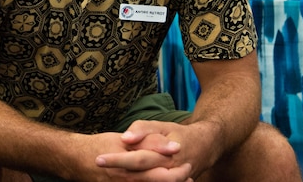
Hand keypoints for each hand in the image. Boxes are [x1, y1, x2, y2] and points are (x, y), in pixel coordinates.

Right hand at [58, 130, 187, 181]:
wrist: (76, 159)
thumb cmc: (100, 146)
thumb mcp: (122, 140)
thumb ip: (147, 142)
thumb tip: (171, 145)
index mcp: (130, 165)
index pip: (160, 169)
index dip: (177, 168)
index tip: (186, 160)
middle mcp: (128, 180)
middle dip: (177, 178)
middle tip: (188, 170)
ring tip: (184, 179)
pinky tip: (162, 181)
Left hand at [98, 120, 217, 179]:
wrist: (206, 146)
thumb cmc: (179, 134)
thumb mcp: (162, 126)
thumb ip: (143, 129)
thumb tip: (125, 138)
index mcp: (165, 155)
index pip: (137, 159)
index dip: (117, 159)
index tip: (98, 158)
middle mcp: (168, 170)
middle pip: (139, 175)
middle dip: (117, 171)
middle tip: (97, 165)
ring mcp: (171, 180)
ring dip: (126, 180)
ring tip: (106, 175)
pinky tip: (121, 180)